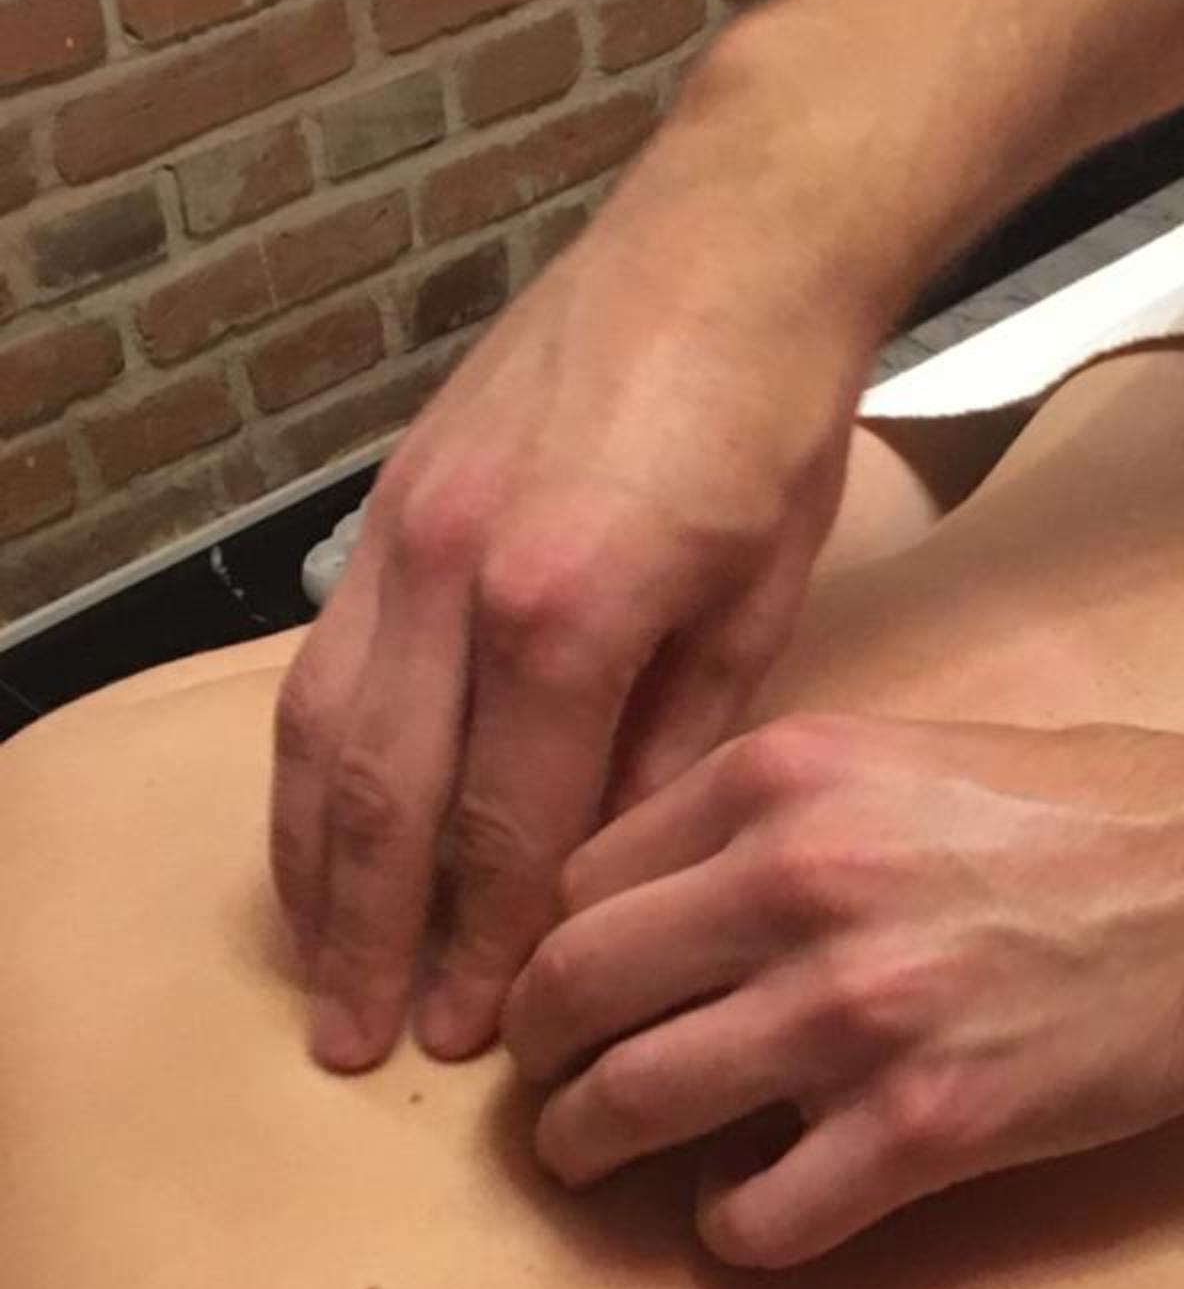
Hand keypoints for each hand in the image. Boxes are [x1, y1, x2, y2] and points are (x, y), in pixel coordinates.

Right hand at [269, 31, 897, 1075]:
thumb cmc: (771, 425)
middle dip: (370, 939)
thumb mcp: (756, 607)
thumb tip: (603, 877)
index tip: (477, 1037)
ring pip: (319, 738)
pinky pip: (318, 667)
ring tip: (322, 973)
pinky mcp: (386, 507)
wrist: (726, 244)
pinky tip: (316, 840)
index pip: (504, 829)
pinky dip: (306, 769)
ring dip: (312, 869)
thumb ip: (669, 747)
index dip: (484, 946)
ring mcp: (401, 534)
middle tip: (364, 1045)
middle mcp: (455, 576)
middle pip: (382, 802)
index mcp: (566, 613)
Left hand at [500, 706, 1183, 1265]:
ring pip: (630, 1109)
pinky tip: (756, 1211)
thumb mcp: (906, 755)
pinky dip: (735, 1228)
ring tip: (603, 1165)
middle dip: (538, 1060)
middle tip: (548, 1094)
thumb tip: (661, 904)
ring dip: (594, 1151)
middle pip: (571, 994)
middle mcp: (793, 885)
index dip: (559, 949)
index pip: (582, 880)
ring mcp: (855, 1013)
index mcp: (780, 780)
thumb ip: (774, 817)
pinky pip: (759, 1215)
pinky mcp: (925, 1127)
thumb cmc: (1094, 815)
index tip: (570, 995)